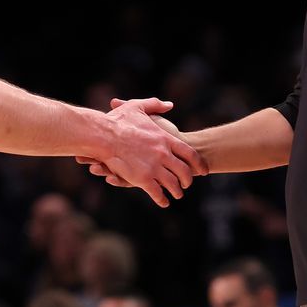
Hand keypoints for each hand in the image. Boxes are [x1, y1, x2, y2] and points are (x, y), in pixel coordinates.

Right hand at [83, 98, 205, 206]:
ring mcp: (154, 168)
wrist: (103, 135)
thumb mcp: (138, 107)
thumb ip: (155, 105)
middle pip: (184, 172)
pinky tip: (164, 202)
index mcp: (165, 139)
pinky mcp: (143, 179)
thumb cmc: (118, 120)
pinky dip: (162, 199)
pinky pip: (157, 193)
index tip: (203, 171)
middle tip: (187, 184)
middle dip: (187, 180)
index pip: (190, 154)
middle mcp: (164, 154)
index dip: (199, 164)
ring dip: (176, 191)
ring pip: (172, 184)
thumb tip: (170, 105)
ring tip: (177, 195)